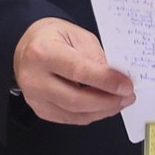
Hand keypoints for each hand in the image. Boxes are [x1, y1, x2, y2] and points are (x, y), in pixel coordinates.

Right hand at [13, 18, 135, 124]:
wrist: (27, 46)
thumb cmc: (52, 37)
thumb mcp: (77, 35)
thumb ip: (96, 57)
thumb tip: (116, 79)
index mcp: (42, 52)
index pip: (78, 71)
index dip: (106, 81)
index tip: (127, 86)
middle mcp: (34, 78)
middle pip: (76, 99)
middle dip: (108, 101)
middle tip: (127, 96)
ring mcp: (35, 97)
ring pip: (75, 114)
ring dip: (103, 110)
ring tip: (120, 101)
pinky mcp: (40, 110)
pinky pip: (71, 119)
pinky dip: (91, 115)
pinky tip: (104, 106)